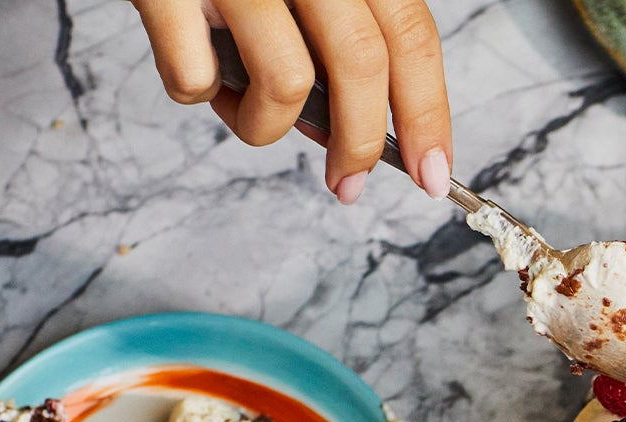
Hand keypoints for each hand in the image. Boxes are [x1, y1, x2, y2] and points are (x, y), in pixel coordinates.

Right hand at [130, 0, 452, 203]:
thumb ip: (332, 40)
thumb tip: (347, 131)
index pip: (410, 35)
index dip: (428, 113)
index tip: (434, 173)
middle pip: (362, 62)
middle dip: (361, 143)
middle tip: (348, 182)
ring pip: (286, 82)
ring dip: (266, 125)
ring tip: (241, 108)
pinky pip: (195, 77)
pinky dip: (197, 94)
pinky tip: (191, 65)